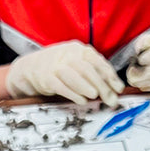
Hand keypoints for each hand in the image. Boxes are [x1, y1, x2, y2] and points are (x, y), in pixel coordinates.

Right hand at [6, 41, 122, 106]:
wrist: (31, 68)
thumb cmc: (59, 68)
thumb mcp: (76, 64)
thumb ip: (92, 73)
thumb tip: (111, 89)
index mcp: (77, 49)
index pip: (97, 61)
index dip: (110, 75)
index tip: (118, 88)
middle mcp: (67, 54)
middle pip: (87, 69)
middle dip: (101, 85)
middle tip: (110, 99)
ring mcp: (55, 65)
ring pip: (73, 75)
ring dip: (86, 87)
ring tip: (96, 96)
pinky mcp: (46, 78)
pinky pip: (61, 86)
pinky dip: (73, 94)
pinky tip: (82, 100)